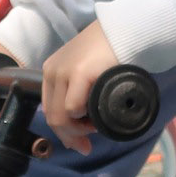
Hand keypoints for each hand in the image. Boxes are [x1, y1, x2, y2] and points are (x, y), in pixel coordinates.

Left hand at [42, 22, 119, 153]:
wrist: (126, 29)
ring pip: (61, 116)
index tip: (79, 142)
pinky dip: (84, 116)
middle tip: (87, 146)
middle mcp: (52, 71)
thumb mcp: (86, 70)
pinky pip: (74, 108)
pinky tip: (98, 112)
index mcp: (51, 70)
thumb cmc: (110, 50)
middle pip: (53, 116)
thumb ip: (78, 90)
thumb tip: (78, 120)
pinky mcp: (79, 73)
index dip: (62, 131)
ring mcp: (64, 72)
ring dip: (79, 129)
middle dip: (70, 137)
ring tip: (97, 126)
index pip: (49, 109)